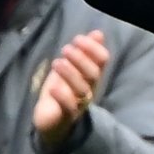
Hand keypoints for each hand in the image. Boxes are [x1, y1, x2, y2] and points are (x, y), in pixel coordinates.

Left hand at [33, 31, 109, 149]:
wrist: (51, 120)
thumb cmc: (62, 90)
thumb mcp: (71, 68)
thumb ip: (84, 51)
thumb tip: (98, 33)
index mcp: (92, 76)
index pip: (102, 61)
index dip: (93, 48)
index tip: (78, 39)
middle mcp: (89, 89)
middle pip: (93, 74)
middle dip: (81, 59)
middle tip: (66, 49)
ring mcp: (79, 104)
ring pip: (82, 89)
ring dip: (70, 73)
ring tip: (57, 63)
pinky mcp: (66, 116)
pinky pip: (69, 107)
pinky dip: (62, 96)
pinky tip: (52, 88)